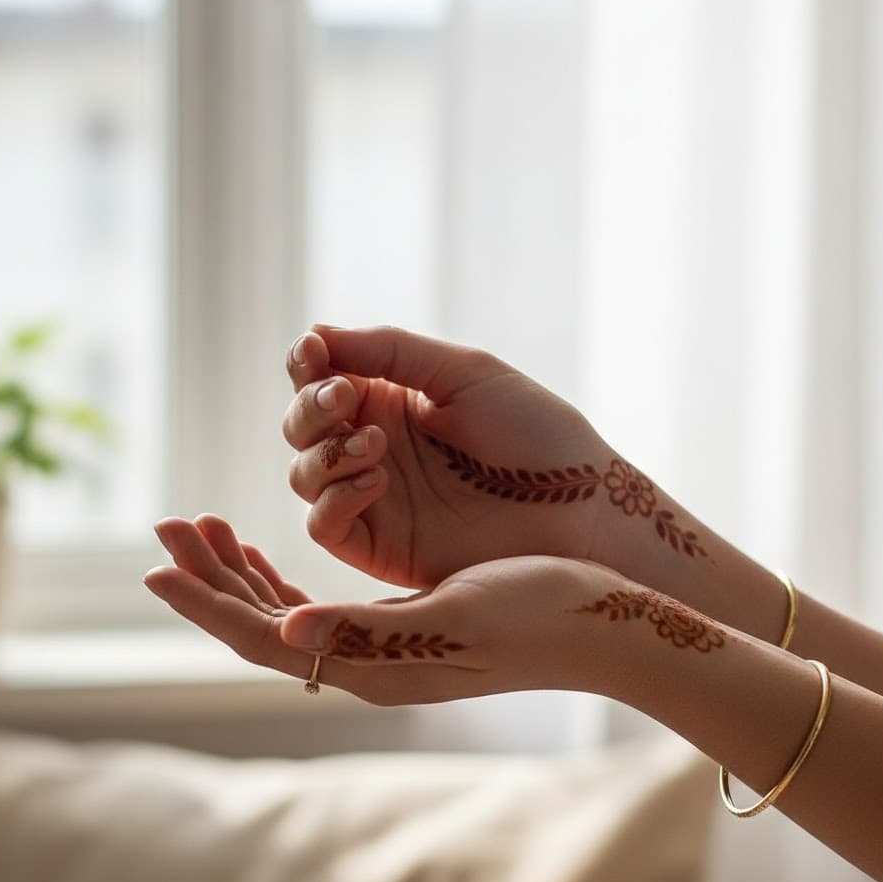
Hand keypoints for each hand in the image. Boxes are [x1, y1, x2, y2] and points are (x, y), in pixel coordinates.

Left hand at [143, 514, 630, 705]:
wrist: (601, 624)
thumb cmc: (539, 610)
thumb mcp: (453, 615)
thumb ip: (368, 629)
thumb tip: (285, 631)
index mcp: (371, 664)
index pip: (261, 637)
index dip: (204, 603)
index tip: (152, 567)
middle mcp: (366, 664)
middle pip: (260, 626)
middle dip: (209, 578)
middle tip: (167, 528)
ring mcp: (382, 651)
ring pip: (283, 614)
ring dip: (240, 574)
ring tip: (205, 529)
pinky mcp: (400, 630)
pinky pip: (317, 606)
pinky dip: (281, 576)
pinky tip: (267, 554)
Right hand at [284, 325, 708, 590]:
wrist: (581, 509)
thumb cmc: (536, 435)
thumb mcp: (465, 373)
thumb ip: (390, 351)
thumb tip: (313, 334)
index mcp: (391, 401)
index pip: (321, 378)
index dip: (305, 362)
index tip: (314, 350)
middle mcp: (374, 448)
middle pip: (300, 426)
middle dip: (310, 407)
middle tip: (345, 397)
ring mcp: (374, 500)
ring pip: (303, 475)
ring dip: (325, 452)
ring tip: (374, 444)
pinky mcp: (380, 547)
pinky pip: (324, 526)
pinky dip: (335, 499)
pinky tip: (376, 479)